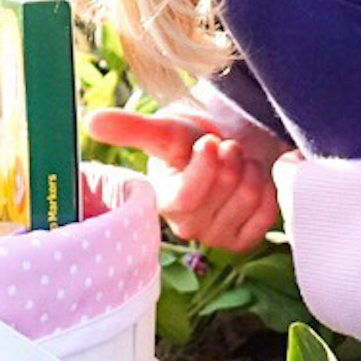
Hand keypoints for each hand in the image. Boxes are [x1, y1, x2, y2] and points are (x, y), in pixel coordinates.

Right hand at [85, 103, 290, 252]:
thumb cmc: (190, 140)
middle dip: (232, 160)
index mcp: (163, 202)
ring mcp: (216, 236)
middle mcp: (187, 226)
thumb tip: (91, 121)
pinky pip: (267, 214)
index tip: (210, 141)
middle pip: (224, 191)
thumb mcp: (163, 129)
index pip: (187, 196)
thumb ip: (130, 128)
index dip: (204, 166)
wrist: (225, 148)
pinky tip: (253, 178)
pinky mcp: (244, 240)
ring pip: (249, 199)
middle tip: (226, 147)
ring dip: (251, 170)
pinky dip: (268, 188)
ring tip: (238, 161)